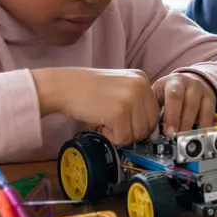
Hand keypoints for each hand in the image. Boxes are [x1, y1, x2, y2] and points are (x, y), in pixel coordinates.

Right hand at [33, 67, 160, 144]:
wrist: (62, 86)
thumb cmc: (87, 90)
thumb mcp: (120, 86)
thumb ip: (137, 101)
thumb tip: (150, 128)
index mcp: (142, 79)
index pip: (154, 112)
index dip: (138, 122)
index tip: (122, 120)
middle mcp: (141, 86)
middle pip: (149, 125)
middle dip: (131, 131)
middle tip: (112, 123)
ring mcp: (131, 99)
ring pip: (137, 134)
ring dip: (120, 134)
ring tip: (105, 121)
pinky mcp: (119, 113)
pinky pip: (123, 138)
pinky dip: (111, 137)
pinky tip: (100, 124)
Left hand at [152, 72, 216, 136]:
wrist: (188, 81)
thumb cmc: (169, 92)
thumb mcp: (160, 94)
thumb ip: (155, 110)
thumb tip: (152, 133)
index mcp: (175, 82)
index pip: (174, 96)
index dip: (172, 115)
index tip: (169, 133)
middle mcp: (192, 84)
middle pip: (190, 104)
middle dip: (183, 124)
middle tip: (177, 139)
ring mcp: (204, 92)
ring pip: (203, 111)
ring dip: (196, 128)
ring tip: (188, 140)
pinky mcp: (212, 100)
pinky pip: (210, 116)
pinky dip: (205, 128)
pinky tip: (199, 137)